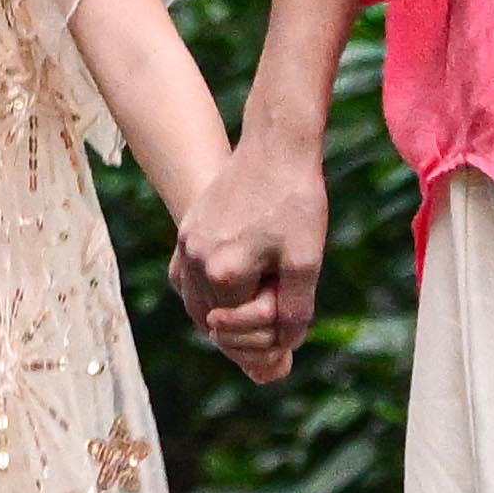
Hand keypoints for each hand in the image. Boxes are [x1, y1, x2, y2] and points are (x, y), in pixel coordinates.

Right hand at [172, 123, 331, 369]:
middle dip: (244, 327)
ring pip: (197, 301)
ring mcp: (187, 242)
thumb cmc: (296, 202)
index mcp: (223, 271)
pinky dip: (205, 294)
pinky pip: (187, 279)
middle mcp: (196, 259)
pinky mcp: (187, 230)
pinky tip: (227, 294)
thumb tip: (285, 345)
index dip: (267, 329)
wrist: (277, 147)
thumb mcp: (306, 261)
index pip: (240, 326)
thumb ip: (294, 310)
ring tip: (256, 309)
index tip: (289, 316)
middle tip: (276, 318)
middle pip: (214, 319)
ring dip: (223, 312)